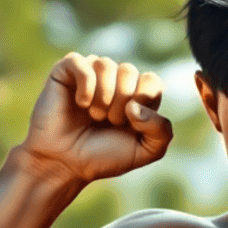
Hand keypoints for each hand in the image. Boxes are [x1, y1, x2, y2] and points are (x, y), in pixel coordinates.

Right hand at [20, 53, 173, 182]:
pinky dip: (86, 87)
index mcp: (136, 97)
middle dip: (121, 102)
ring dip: (103, 98)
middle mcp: (114, 81)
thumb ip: (162, 131)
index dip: (144, 101)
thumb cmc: (103, 157)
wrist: (65, 163)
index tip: (130, 123)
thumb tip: (137, 105)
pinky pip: (82, 63)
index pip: (152, 81)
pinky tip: (80, 104)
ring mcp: (90, 74)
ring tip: (94, 116)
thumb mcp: (145, 151)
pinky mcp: (66, 71)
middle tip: (108, 122)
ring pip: (106, 64)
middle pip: (129, 71)